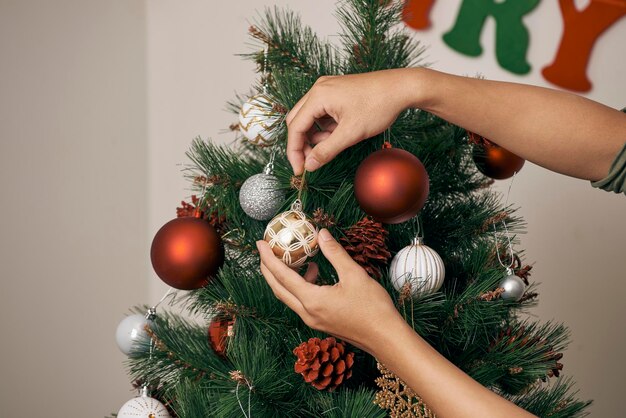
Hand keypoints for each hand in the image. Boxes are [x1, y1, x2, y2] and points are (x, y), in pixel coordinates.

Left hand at [256, 228, 401, 352]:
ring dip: (285, 277)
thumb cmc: (373, 308)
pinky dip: (300, 285)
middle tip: (265, 249)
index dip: (269, 258)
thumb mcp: (354, 275)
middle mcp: (307, 312)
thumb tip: (321, 234)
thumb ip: (335, 253)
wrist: (385, 338)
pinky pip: (301, 301)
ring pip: (289, 296)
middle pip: (278, 288)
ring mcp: (313, 320)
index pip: (282, 276)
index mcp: (312, 300)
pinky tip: (315, 272)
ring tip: (293, 257)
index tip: (260, 243)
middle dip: (269, 268)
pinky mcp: (321, 322)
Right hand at [286, 69, 419, 174]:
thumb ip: (327, 150)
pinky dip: (326, 127)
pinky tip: (339, 134)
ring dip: (316, 136)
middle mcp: (319, 89)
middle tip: (311, 162)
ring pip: (310, 118)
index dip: (294, 151)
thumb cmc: (378, 105)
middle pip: (298, 121)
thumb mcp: (351, 133)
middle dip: (303, 143)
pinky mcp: (337, 92)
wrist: (402, 88)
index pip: (295, 127)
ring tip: (333, 144)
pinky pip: (322, 113)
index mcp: (318, 96)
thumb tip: (309, 165)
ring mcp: (328, 89)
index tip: (299, 170)